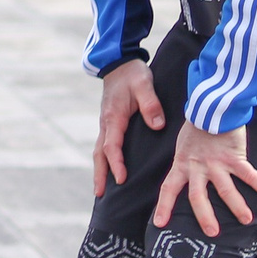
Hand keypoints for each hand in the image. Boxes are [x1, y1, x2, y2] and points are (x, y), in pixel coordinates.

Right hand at [93, 58, 163, 195]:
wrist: (119, 63)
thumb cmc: (132, 74)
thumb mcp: (144, 84)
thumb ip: (151, 104)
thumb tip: (157, 125)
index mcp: (113, 117)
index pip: (112, 145)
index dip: (116, 163)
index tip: (121, 179)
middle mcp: (106, 123)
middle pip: (99, 153)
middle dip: (99, 174)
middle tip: (99, 195)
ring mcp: (105, 123)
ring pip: (99, 150)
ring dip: (99, 169)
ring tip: (100, 189)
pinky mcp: (109, 122)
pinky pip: (104, 144)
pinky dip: (103, 160)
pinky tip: (108, 168)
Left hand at [153, 120, 256, 236]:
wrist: (210, 107)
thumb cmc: (197, 128)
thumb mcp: (183, 147)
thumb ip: (187, 164)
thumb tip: (188, 180)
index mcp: (182, 164)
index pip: (168, 188)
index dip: (164, 206)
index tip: (160, 223)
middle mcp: (197, 167)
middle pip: (197, 196)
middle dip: (204, 216)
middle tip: (212, 233)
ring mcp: (216, 163)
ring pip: (225, 189)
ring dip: (236, 206)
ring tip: (246, 219)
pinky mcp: (233, 156)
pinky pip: (246, 172)